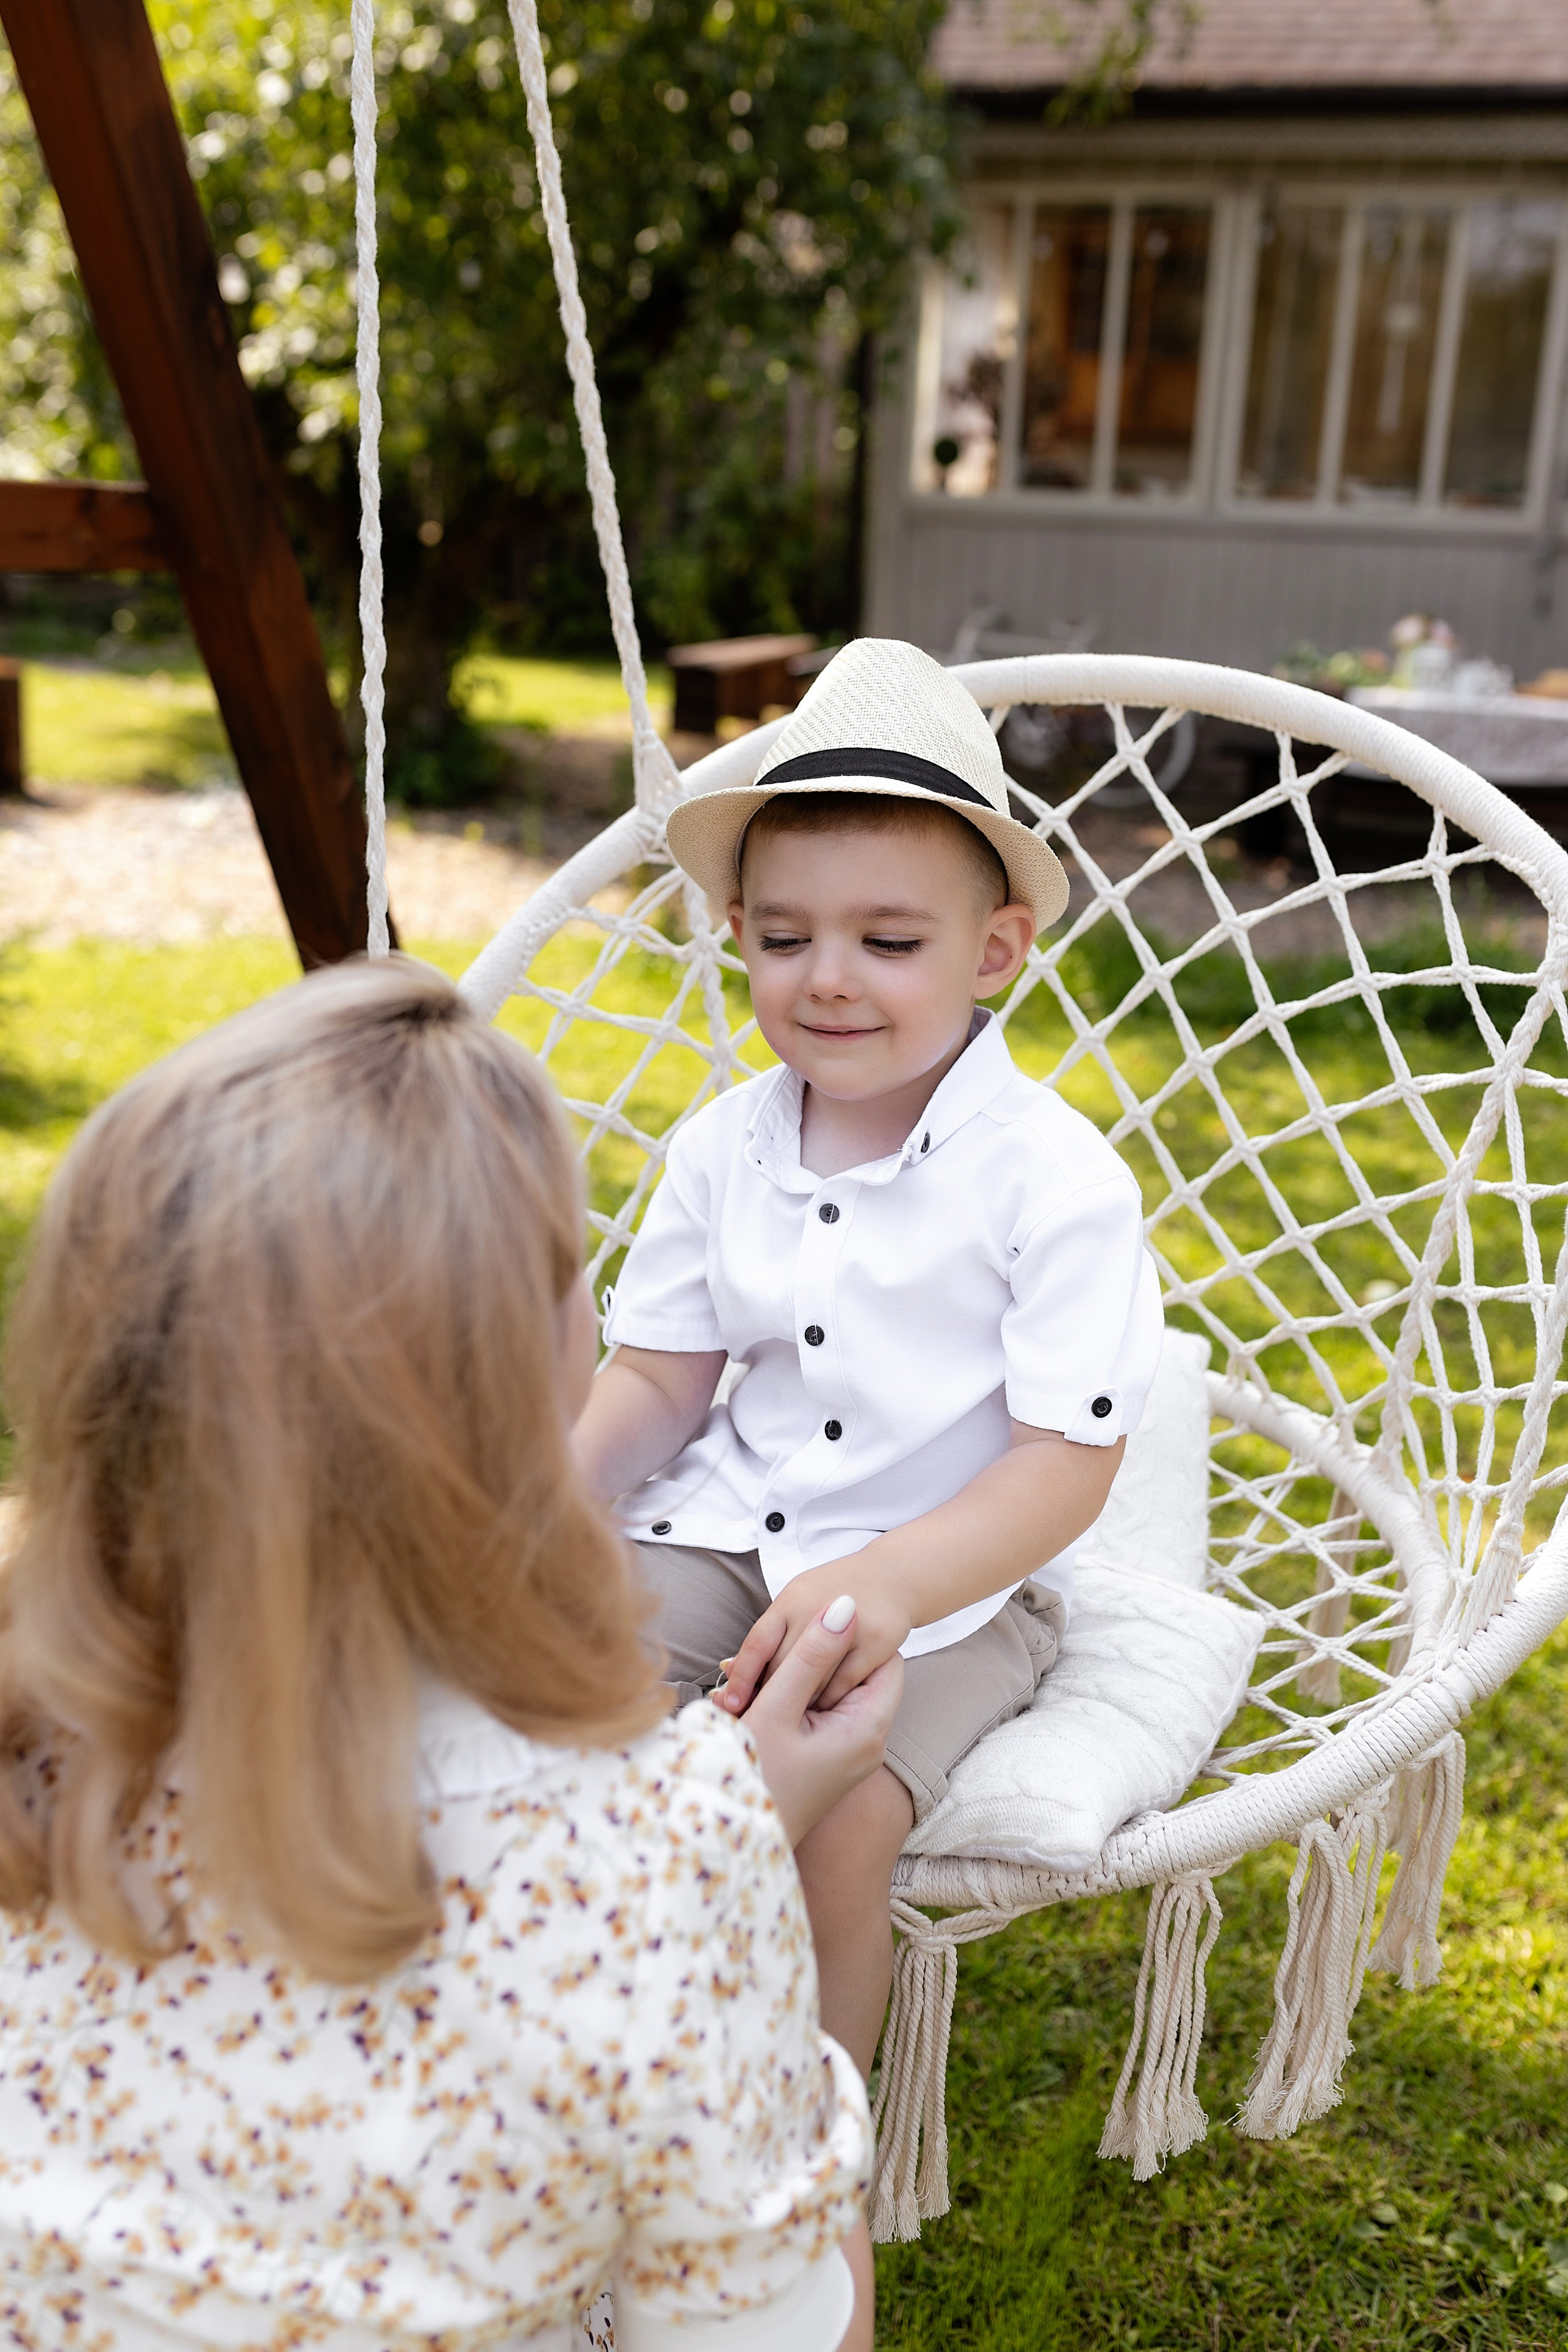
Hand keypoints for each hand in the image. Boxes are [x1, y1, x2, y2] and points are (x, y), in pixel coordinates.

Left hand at [717, 1559, 910, 1717]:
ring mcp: (847, 1625)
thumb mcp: (797, 1600)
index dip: (741, 1676)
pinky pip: (842, 1684)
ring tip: (790, 1719)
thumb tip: (729, 1669)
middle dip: (769, 1695)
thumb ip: (770, 1634)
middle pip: (782, 1665)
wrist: (892, 1576)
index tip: (730, 1703)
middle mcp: (816, 1609)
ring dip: (800, 1702)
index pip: (757, 1643)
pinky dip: (829, 1700)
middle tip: (760, 1719)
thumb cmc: (835, 1593)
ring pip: (812, 1679)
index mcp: (792, 1598)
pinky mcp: (874, 1641)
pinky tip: (824, 1708)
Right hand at [740, 1597, 902, 1845]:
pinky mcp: (824, 1761)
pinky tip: (748, 1705)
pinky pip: (815, 1716)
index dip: (851, 1637)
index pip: (884, 1658)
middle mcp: (866, 1742)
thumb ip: (811, 1655)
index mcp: (867, 1728)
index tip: (807, 1633)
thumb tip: (847, 1605)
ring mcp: (845, 1754)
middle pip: (854, 1675)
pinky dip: (787, 1704)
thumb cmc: (753, 1781)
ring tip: (746, 1684)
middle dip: (813, 1659)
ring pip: (829, 1694)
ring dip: (793, 1681)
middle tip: (766, 1659)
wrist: (728, 1845)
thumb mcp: (778, 1710)